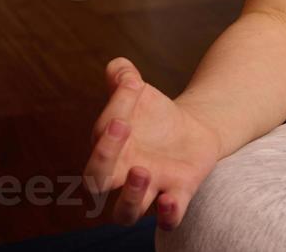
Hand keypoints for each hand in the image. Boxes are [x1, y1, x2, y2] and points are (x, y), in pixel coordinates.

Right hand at [82, 57, 221, 230]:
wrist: (190, 130)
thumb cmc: (153, 114)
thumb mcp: (139, 92)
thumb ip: (123, 78)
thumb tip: (117, 66)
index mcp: (107, 149)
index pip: (99, 136)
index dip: (114, 109)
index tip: (133, 85)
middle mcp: (120, 175)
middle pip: (94, 183)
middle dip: (103, 157)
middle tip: (122, 126)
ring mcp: (149, 188)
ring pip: (124, 213)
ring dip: (129, 195)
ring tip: (142, 170)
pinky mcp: (178, 193)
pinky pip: (167, 218)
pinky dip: (167, 215)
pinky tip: (169, 202)